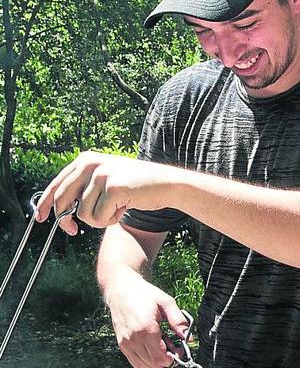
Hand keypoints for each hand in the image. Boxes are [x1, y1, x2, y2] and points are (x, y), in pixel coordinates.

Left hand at [36, 151, 173, 234]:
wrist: (167, 184)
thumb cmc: (136, 186)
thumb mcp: (105, 180)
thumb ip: (83, 189)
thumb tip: (59, 211)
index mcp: (85, 160)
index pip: (57, 184)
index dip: (46, 204)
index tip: (41, 218)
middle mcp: (90, 164)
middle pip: (63, 200)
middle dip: (67, 220)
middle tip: (72, 231)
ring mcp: (102, 175)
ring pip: (83, 214)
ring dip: (99, 219)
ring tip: (116, 209)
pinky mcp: (113, 188)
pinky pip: (99, 218)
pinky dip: (111, 220)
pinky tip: (124, 208)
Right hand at [106, 270, 189, 367]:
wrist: (121, 290)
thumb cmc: (143, 294)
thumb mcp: (166, 302)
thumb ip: (178, 320)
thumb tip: (188, 337)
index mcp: (145, 329)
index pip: (160, 358)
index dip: (173, 358)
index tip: (180, 350)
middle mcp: (133, 339)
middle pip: (153, 364)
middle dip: (167, 360)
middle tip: (174, 347)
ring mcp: (125, 344)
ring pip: (143, 365)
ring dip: (156, 360)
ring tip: (164, 345)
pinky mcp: (121, 345)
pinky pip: (135, 361)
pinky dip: (146, 360)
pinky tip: (153, 347)